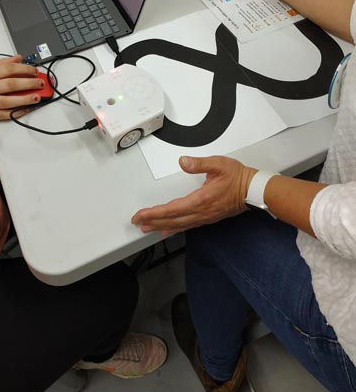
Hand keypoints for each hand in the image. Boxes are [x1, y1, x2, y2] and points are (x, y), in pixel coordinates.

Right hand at [0, 55, 46, 120]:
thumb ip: (2, 63)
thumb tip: (19, 58)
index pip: (8, 69)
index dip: (24, 69)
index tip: (34, 71)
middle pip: (11, 85)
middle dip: (28, 84)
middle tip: (40, 83)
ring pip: (9, 101)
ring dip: (25, 99)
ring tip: (37, 97)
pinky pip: (4, 115)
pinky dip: (17, 112)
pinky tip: (27, 109)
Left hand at [131, 156, 256, 234]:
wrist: (253, 190)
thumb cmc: (237, 177)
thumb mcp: (219, 164)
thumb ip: (199, 163)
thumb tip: (183, 161)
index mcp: (201, 199)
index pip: (172, 209)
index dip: (154, 213)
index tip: (141, 214)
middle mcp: (201, 212)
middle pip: (172, 220)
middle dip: (153, 221)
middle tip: (137, 222)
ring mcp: (205, 217)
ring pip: (179, 225)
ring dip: (161, 226)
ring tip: (147, 227)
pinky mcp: (208, 217)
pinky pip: (187, 226)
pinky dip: (174, 228)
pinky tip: (167, 230)